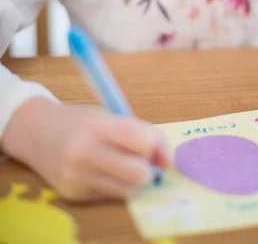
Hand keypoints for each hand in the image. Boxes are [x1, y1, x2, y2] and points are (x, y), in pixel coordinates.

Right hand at [1, 97, 169, 201]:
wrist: (36, 132)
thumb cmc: (81, 121)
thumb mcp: (108, 115)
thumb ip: (139, 132)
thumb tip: (166, 162)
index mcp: (97, 125)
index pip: (139, 139)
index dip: (156, 147)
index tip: (157, 150)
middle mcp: (85, 152)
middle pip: (137, 173)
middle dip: (148, 170)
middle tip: (144, 163)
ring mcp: (77, 176)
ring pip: (126, 191)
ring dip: (134, 182)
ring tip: (125, 167)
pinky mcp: (73, 194)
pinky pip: (109, 196)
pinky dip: (115, 186)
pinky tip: (104, 172)